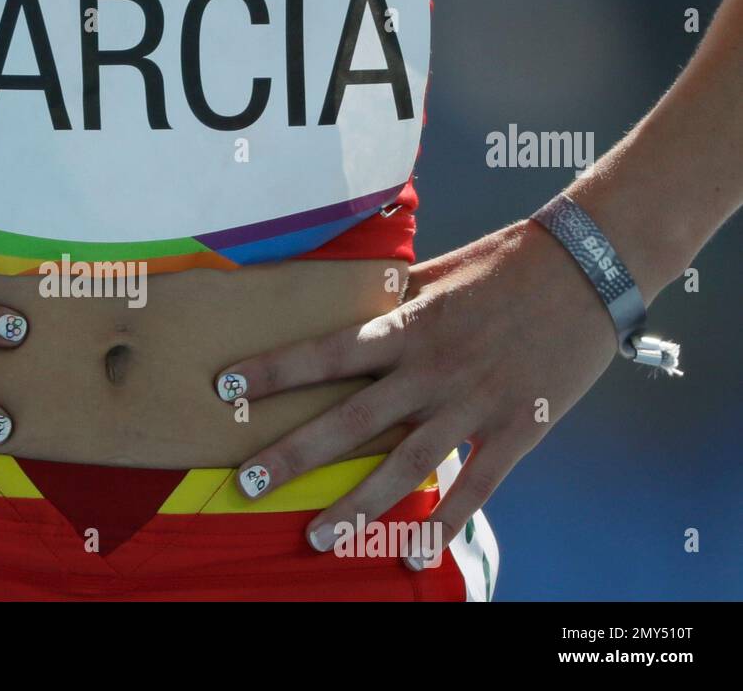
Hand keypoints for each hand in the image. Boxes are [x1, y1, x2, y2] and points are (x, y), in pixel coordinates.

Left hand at [217, 220, 617, 565]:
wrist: (592, 267)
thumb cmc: (510, 261)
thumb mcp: (440, 270)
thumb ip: (395, 297)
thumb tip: (353, 302)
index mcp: (408, 325)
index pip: (326, 352)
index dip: (274, 371)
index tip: (225, 387)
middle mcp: (431, 369)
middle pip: (351, 421)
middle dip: (294, 455)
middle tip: (248, 484)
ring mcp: (473, 404)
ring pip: (404, 466)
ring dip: (358, 507)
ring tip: (316, 540)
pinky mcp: (515, 430)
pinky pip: (475, 487)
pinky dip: (445, 524)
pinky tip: (413, 556)